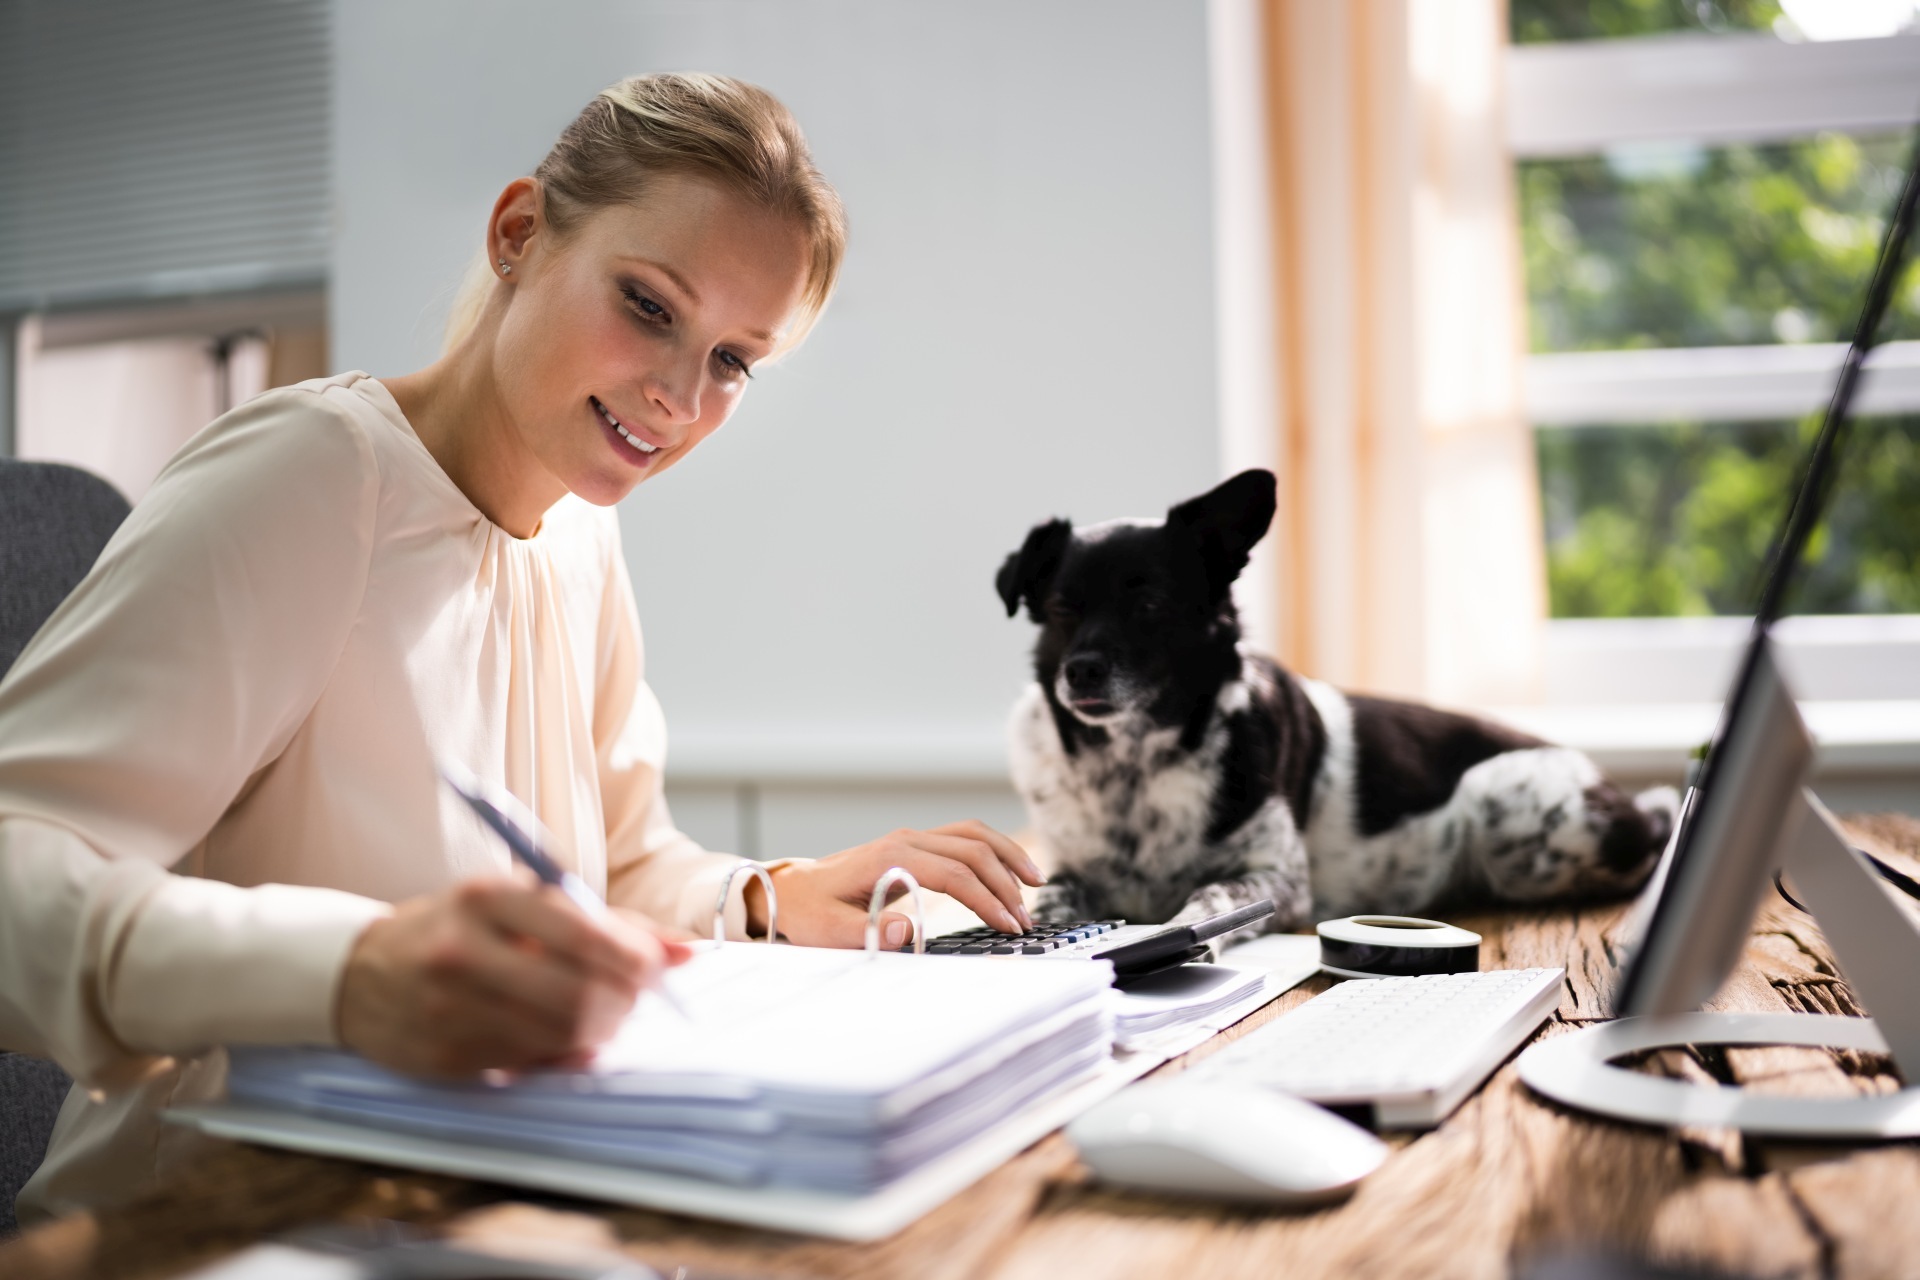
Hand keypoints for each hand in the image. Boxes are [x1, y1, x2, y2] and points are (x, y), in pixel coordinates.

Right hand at [336, 875, 690, 1078]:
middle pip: (579, 993)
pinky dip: (560, 1053)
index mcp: (487, 897)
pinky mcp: (445, 1057)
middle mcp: (463, 950)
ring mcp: (449, 1008)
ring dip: (599, 1030)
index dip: (636, 956)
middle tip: (634, 998)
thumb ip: (604, 921)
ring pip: (561, 1035)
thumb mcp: (518, 903)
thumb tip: (685, 952)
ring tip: (599, 1014)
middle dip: (625, 1001)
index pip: (582, 931)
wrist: (359, 972)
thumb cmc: (459, 928)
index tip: (661, 966)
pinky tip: (556, 1036)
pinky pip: (531, 1063)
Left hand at [749, 820, 1045, 948]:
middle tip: (1024, 921)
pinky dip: (994, 850)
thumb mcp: (829, 930)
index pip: (954, 872)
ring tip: (1036, 885)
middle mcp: (906, 840)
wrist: (790, 890)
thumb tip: (908, 931)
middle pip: (972, 849)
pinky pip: (965, 838)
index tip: (1007, 927)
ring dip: (1007, 857)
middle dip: (1005, 884)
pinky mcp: (916, 845)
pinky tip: (1011, 870)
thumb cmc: (809, 911)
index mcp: (890, 857)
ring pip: (974, 834)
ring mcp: (912, 838)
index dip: (985, 899)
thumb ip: (866, 932)